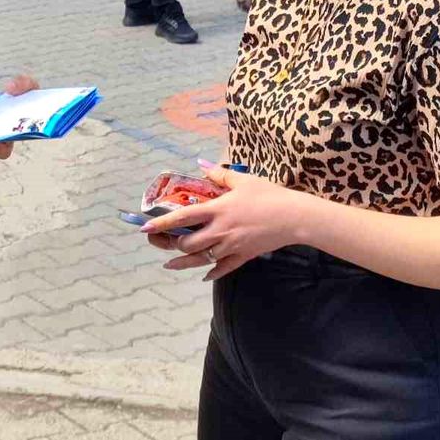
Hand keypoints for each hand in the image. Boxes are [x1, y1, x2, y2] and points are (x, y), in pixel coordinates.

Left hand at [141, 166, 306, 280]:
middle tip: (160, 241)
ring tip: (170, 264)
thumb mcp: (243, 180)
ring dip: (183, 263)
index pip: (182, 217)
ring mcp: (231, 246)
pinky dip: (212, 272)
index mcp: (217, 210)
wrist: (294, 217)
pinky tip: (204, 275)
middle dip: (172, 244)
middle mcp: (220, 231)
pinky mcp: (243, 256)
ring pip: (201, 260)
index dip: (161, 223)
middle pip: (188, 243)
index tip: (144, 227)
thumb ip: (219, 173)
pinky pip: (224, 268)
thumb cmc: (268, 195)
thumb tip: (201, 164)